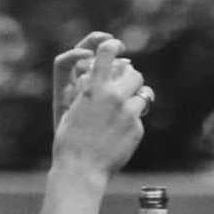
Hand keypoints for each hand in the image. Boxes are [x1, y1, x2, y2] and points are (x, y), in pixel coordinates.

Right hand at [51, 36, 146, 177]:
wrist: (82, 168)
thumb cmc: (69, 139)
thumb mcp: (70, 107)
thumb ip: (87, 89)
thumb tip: (99, 76)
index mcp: (93, 87)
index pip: (106, 51)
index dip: (112, 44)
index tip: (117, 46)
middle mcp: (114, 96)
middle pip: (134, 72)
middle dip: (130, 77)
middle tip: (123, 86)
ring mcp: (128, 112)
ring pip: (143, 93)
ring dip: (136, 97)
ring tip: (126, 108)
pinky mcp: (137, 128)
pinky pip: (140, 116)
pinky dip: (133, 120)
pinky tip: (120, 132)